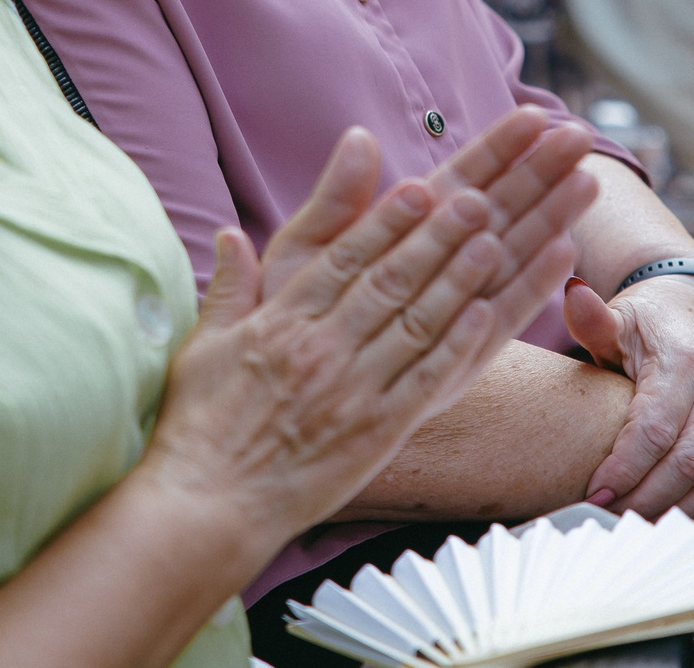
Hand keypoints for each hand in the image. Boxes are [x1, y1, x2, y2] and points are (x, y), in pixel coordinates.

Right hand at [141, 111, 600, 557]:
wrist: (207, 506)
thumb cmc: (201, 426)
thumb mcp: (204, 346)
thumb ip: (229, 287)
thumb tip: (230, 233)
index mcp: (282, 322)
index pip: (342, 259)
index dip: (384, 221)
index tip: (418, 189)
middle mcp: (321, 348)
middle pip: (388, 281)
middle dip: (434, 237)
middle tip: (474, 199)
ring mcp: (351, 390)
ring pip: (413, 324)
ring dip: (456, 281)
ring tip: (492, 243)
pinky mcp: (374, 433)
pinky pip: (422, 383)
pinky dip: (454, 348)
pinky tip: (482, 318)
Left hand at [563, 272, 693, 518]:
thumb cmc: (649, 323)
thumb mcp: (620, 318)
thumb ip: (592, 318)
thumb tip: (572, 294)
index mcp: (686, 363)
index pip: (655, 430)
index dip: (624, 469)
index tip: (593, 494)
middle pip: (686, 464)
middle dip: (644, 500)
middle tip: (608, 518)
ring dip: (676, 513)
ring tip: (636, 526)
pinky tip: (674, 522)